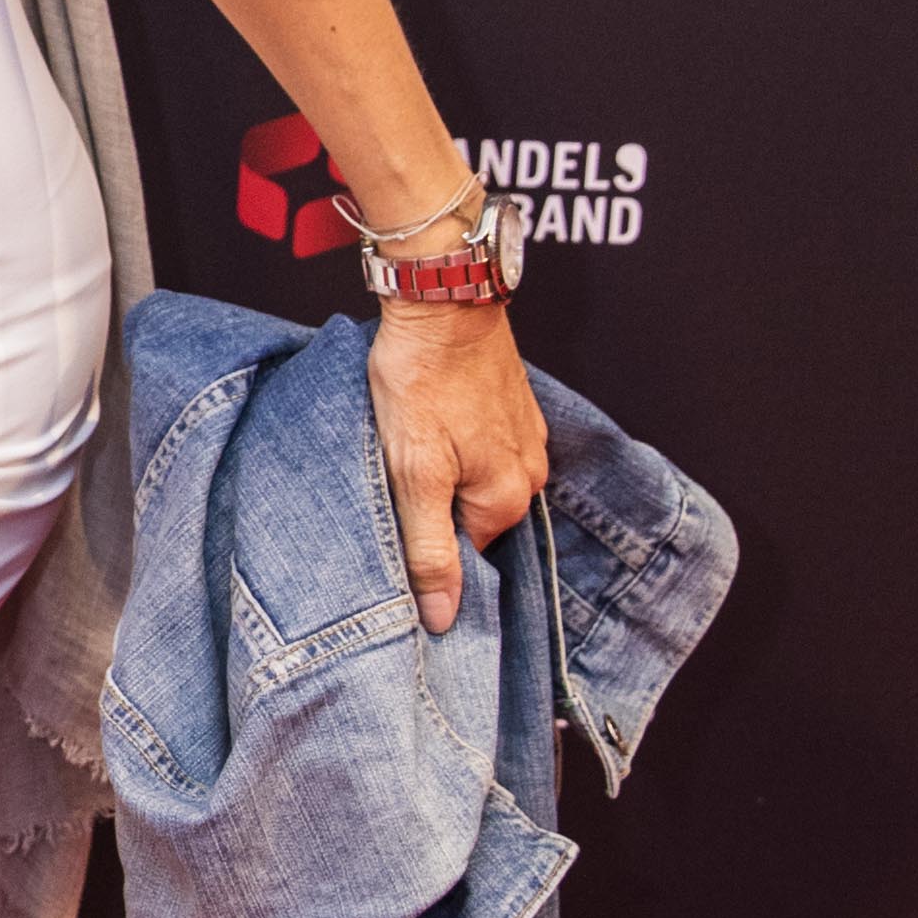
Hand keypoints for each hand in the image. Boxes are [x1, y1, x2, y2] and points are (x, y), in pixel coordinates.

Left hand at [367, 300, 548, 640]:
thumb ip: (429, 548)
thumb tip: (444, 618)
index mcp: (507, 498)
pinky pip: (480, 448)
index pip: (464, 557)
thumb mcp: (414, 474)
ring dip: (441, 476)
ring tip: (405, 452)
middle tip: (390, 486)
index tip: (390, 532)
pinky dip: (452, 446)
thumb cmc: (421, 379)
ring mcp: (523, 437)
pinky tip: (424, 428)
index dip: (423, 550)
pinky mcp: (510, 408)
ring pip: (474, 481)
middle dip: (432, 511)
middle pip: (471, 519)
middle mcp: (528, 473)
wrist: (442, 299)